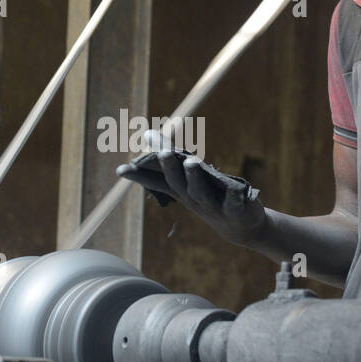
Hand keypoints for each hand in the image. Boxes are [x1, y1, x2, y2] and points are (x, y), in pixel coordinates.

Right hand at [116, 130, 266, 247]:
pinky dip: (233, 196)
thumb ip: (169, 157)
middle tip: (163, 152)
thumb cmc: (210, 196)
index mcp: (181, 190)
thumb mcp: (188, 177)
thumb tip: (147, 133)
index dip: (139, 176)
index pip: (157, 182)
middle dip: (170, 168)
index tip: (120, 170)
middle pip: (178, 184)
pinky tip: (234, 187)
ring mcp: (214, 206)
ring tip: (191, 161)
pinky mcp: (236, 210)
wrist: (240, 228)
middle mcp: (193, 199)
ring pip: (201, 192)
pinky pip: (233, 202)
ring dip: (195, 177)